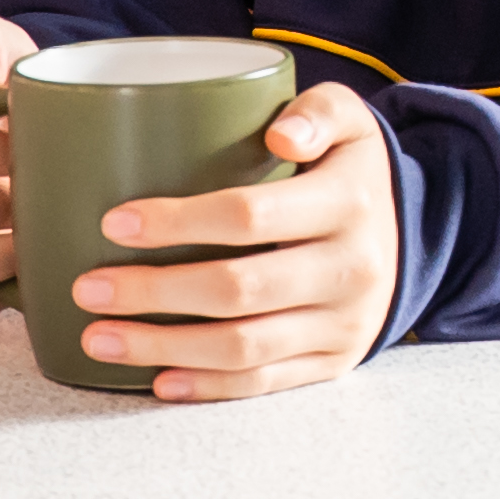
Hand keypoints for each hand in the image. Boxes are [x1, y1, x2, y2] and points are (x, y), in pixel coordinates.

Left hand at [74, 82, 399, 402]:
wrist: (412, 240)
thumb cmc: (349, 172)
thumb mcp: (349, 122)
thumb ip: (317, 111)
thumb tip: (279, 135)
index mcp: (348, 202)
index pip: (250, 216)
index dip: (178, 222)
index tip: (114, 223)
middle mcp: (351, 269)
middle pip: (238, 290)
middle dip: (153, 294)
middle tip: (87, 288)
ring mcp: (344, 324)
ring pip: (244, 348)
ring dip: (164, 348)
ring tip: (99, 338)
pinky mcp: (334, 363)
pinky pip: (265, 384)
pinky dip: (208, 387)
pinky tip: (158, 381)